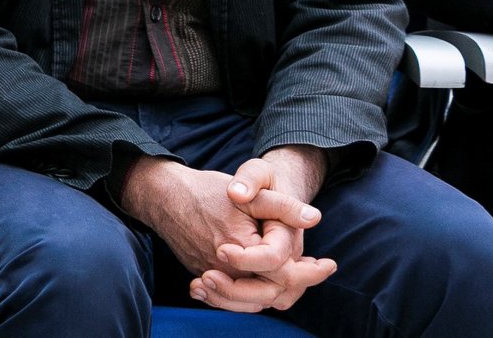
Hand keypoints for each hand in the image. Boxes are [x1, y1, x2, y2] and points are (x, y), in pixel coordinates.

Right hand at [120, 156, 333, 312]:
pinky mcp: (202, 273)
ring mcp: (211, 274)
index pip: (282, 273)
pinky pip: (231, 297)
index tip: (328, 264)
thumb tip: (314, 218)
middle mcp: (225, 269)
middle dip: (296, 285)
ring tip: (297, 279)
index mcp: (241, 249)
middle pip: (268, 294)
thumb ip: (282, 206)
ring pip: (250, 301)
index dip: (309, 272)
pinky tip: (265, 283)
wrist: (163, 194)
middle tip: (317, 271)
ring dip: (276, 293)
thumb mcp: (249, 192)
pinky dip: (252, 294)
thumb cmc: (206, 191)